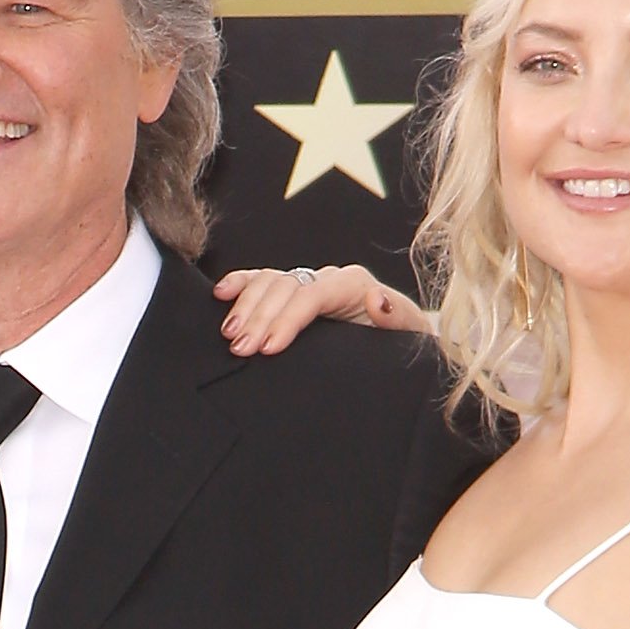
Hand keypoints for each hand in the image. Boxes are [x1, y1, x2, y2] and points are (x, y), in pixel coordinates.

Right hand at [212, 263, 432, 353]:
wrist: (399, 345)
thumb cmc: (402, 344)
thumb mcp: (409, 335)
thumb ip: (396, 317)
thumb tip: (378, 298)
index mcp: (354, 286)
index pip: (312, 295)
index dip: (287, 319)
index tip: (268, 348)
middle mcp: (328, 279)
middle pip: (285, 287)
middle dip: (259, 318)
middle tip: (241, 349)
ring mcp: (308, 284)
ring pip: (268, 281)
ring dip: (244, 306)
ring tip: (229, 335)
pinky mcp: (293, 294)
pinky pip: (261, 280)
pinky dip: (240, 283)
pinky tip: (220, 294)